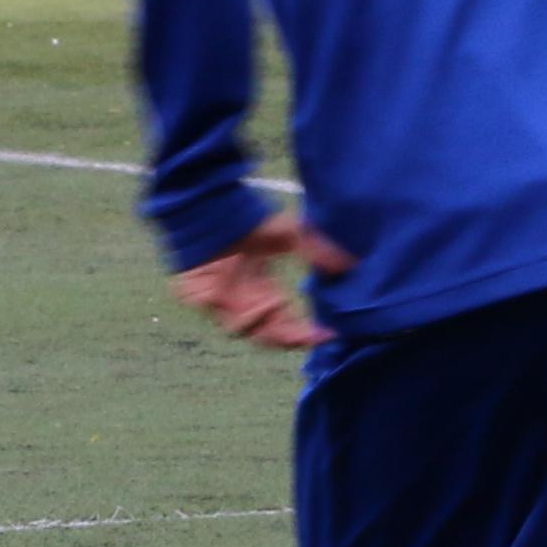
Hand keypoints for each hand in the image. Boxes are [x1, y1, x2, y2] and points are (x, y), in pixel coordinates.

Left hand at [170, 211, 353, 350]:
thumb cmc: (253, 221)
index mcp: (264, 295)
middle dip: (286, 338)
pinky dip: (231, 304)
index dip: (305, 334)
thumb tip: (350, 264)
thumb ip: (318, 249)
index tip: (327, 334)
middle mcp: (242, 304)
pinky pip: (213, 308)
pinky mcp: (195, 294)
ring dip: (260, 321)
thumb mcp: (291, 234)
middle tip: (304, 336)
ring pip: (240, 328)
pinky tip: (253, 297)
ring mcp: (218, 302)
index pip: (286, 324)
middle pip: (266, 335)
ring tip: (277, 303)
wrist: (215, 207)